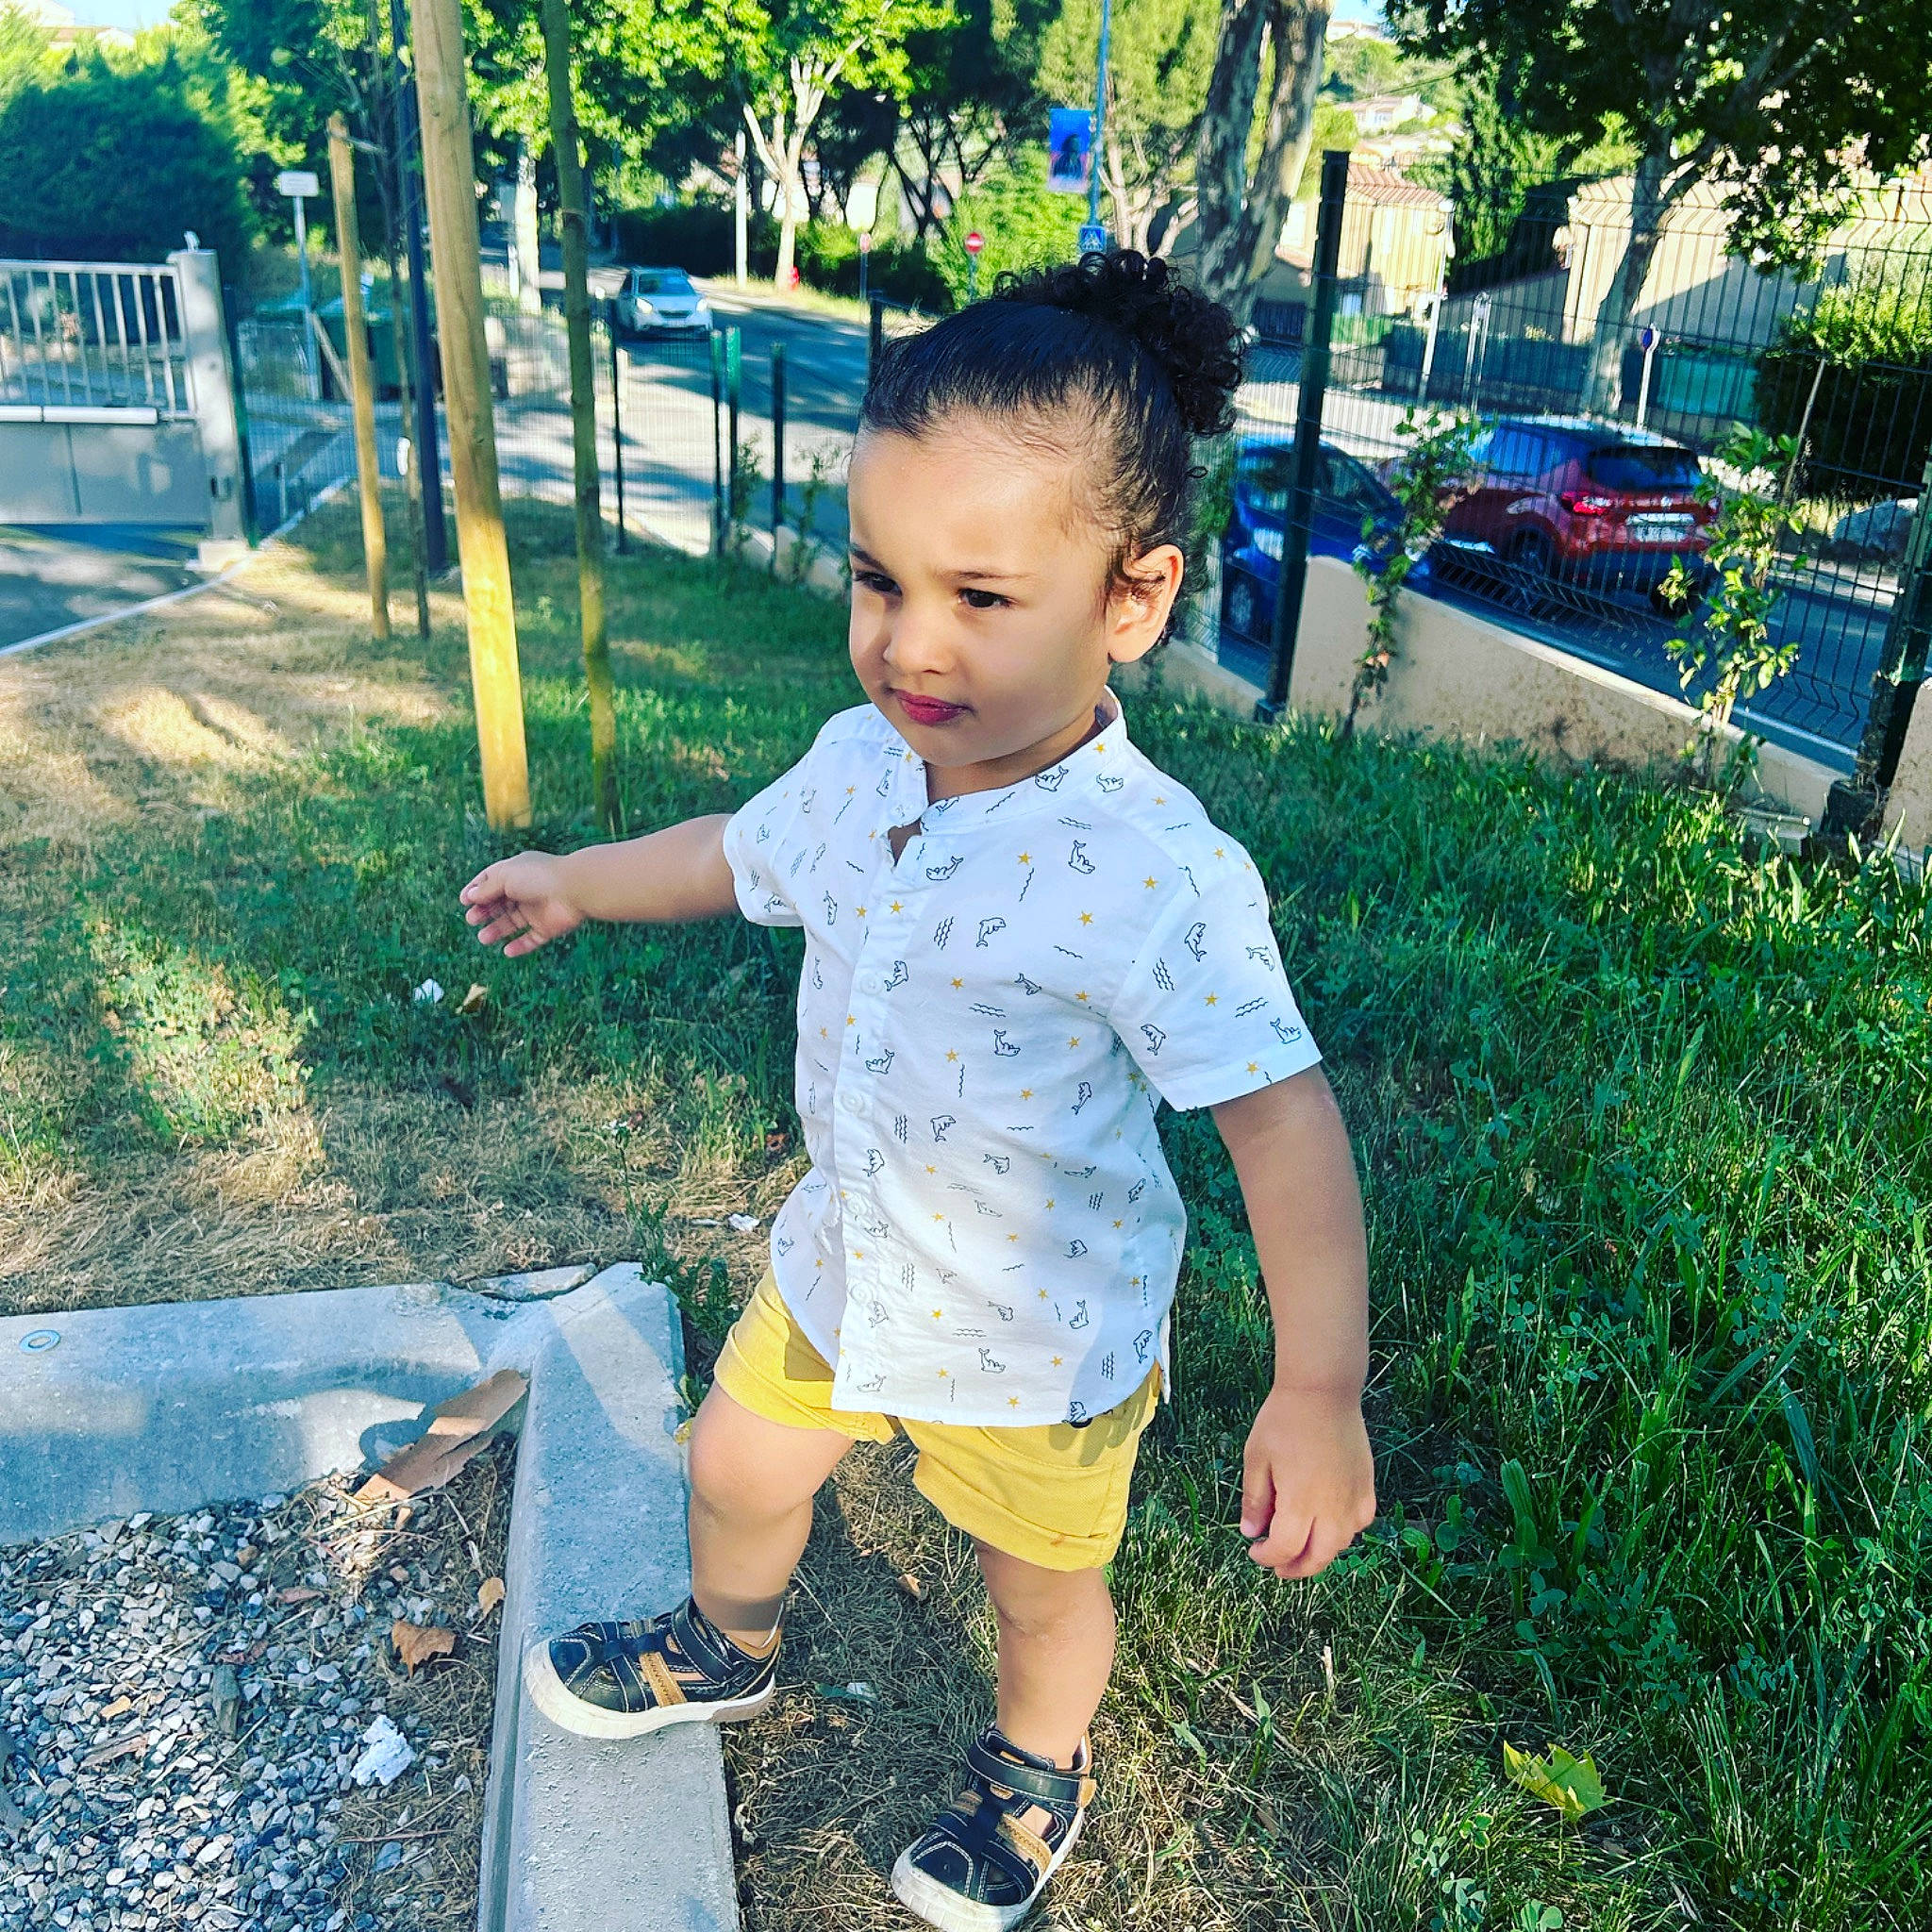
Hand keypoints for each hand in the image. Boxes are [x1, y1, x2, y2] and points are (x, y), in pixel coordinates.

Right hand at [460, 852, 584, 956]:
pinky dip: (519, 946)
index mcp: (516, 872)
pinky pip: (531, 940)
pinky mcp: (549, 927)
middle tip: (472, 920)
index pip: (491, 880)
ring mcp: (537, 910)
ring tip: (484, 938)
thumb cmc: (538, 877)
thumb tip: (470, 896)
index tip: (463, 901)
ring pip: (512, 923)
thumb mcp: (505, 877)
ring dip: (497, 931)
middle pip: (500, 904)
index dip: (476, 890)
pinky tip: (507, 951)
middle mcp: (526, 891)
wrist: (574, 889)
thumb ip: (487, 888)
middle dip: (484, 912)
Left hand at [1239, 1383, 1375, 1579]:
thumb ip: (1255, 1500)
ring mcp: (1354, 1499)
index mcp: (1301, 1504)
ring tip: (1302, 1547)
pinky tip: (1330, 1524)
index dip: (1267, 1557)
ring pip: (1341, 1544)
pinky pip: (1359, 1523)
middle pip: (1318, 1557)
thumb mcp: (1257, 1459)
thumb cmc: (1284, 1421)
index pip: (1285, 1549)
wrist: (1323, 1392)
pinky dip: (1344, 1532)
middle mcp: (1332, 1509)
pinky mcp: (1367, 1487)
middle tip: (1279, 1566)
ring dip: (1320, 1552)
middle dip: (1296, 1568)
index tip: (1254, 1550)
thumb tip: (1251, 1533)